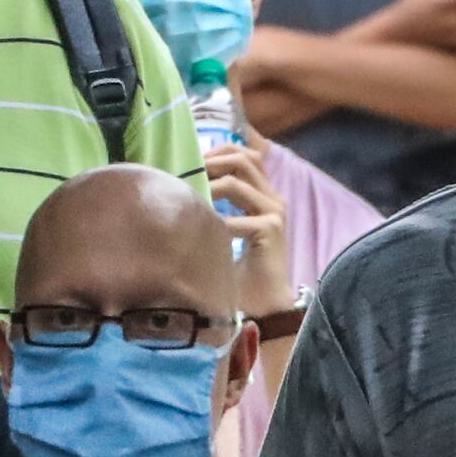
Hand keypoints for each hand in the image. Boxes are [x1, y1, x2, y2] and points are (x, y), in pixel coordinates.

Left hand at [203, 139, 298, 321]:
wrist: (265, 304)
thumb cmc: (241, 272)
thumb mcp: (226, 232)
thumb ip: (215, 209)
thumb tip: (181, 191)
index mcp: (264, 196)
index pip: (246, 155)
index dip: (219, 151)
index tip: (193, 161)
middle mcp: (272, 199)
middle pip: (244, 158)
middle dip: (212, 161)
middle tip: (188, 173)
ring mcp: (274, 212)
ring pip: (238, 181)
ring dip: (208, 186)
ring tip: (190, 198)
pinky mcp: (271, 229)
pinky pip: (237, 217)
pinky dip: (216, 222)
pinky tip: (202, 231)